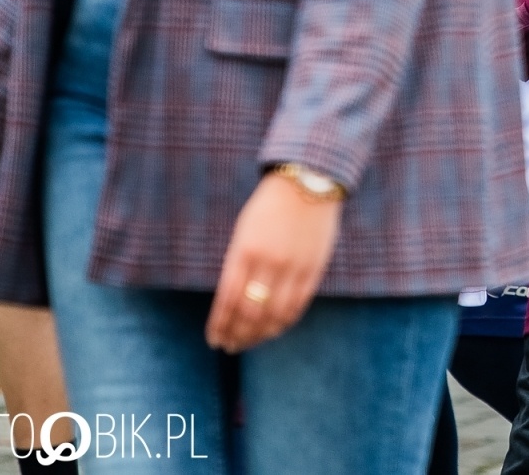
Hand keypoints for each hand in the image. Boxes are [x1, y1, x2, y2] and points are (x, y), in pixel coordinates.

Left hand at [205, 173, 341, 353]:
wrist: (308, 183)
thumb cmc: (269, 206)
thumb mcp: (244, 232)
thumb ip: (239, 266)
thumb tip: (233, 305)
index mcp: (244, 251)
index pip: (227, 300)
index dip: (220, 325)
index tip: (214, 340)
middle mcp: (268, 262)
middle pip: (250, 313)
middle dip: (237, 334)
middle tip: (230, 346)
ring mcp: (293, 267)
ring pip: (275, 315)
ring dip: (259, 335)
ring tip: (249, 342)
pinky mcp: (314, 268)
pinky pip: (297, 305)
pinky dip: (284, 322)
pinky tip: (274, 330)